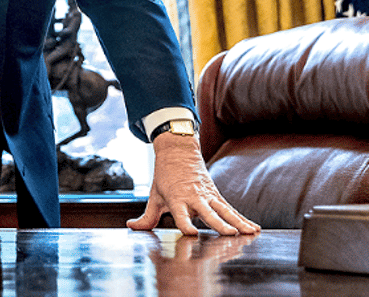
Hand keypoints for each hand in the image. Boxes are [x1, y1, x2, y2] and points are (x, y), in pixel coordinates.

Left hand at [127, 133, 259, 235]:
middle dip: (218, 223)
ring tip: (247, 233)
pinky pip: (230, 209)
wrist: (178, 151)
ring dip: (236, 221)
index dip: (185, 223)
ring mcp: (207, 195)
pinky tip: (253, 228)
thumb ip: (147, 216)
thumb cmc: (165, 176)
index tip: (191, 233)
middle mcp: (193, 197)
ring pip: (224, 210)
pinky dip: (242, 218)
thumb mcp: (154, 196)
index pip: (180, 213)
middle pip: (207, 212)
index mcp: (176, 198)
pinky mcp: (216, 195)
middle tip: (229, 233)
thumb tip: (132, 226)